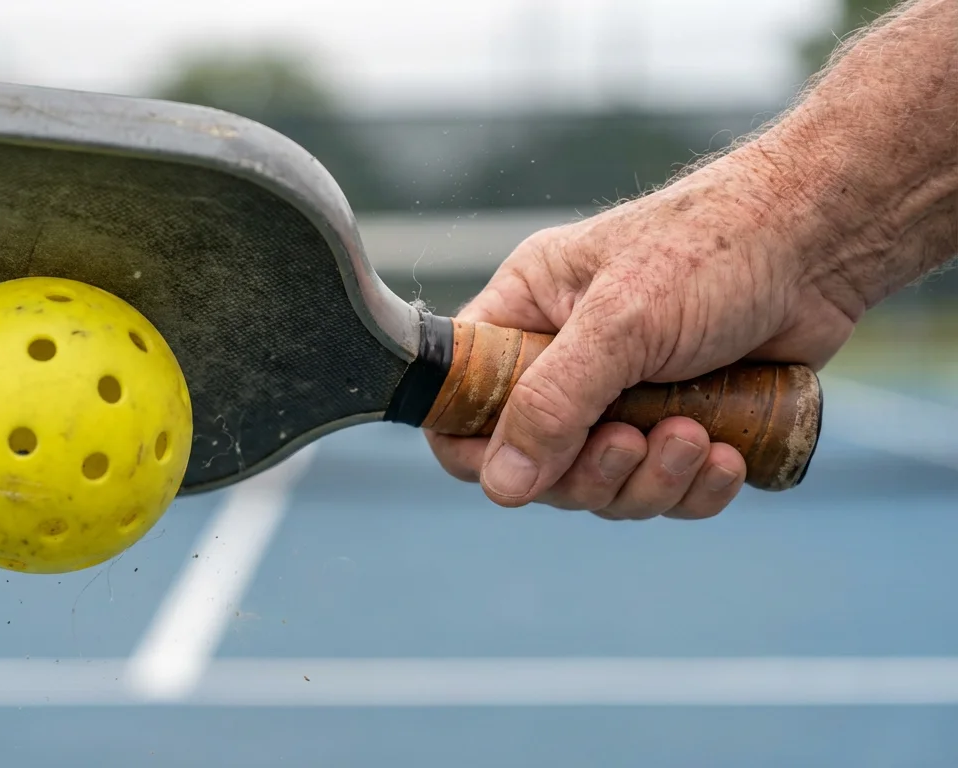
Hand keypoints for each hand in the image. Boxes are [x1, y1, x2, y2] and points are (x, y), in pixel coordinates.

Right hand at [426, 146, 857, 519]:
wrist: (824, 244)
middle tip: (635, 439)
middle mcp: (566, 359)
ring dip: (651, 480)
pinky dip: (696, 489)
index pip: (462, 402)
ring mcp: (624, 396)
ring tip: (697, 438)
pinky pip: (667, 490)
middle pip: (538, 464)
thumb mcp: (621, 324)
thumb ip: (552, 405)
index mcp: (526, 315)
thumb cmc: (714, 251)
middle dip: (592, 470)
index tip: (522, 467)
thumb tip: (500, 487)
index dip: (478, 449)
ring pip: (605, 486)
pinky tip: (729, 457)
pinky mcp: (682, 423)